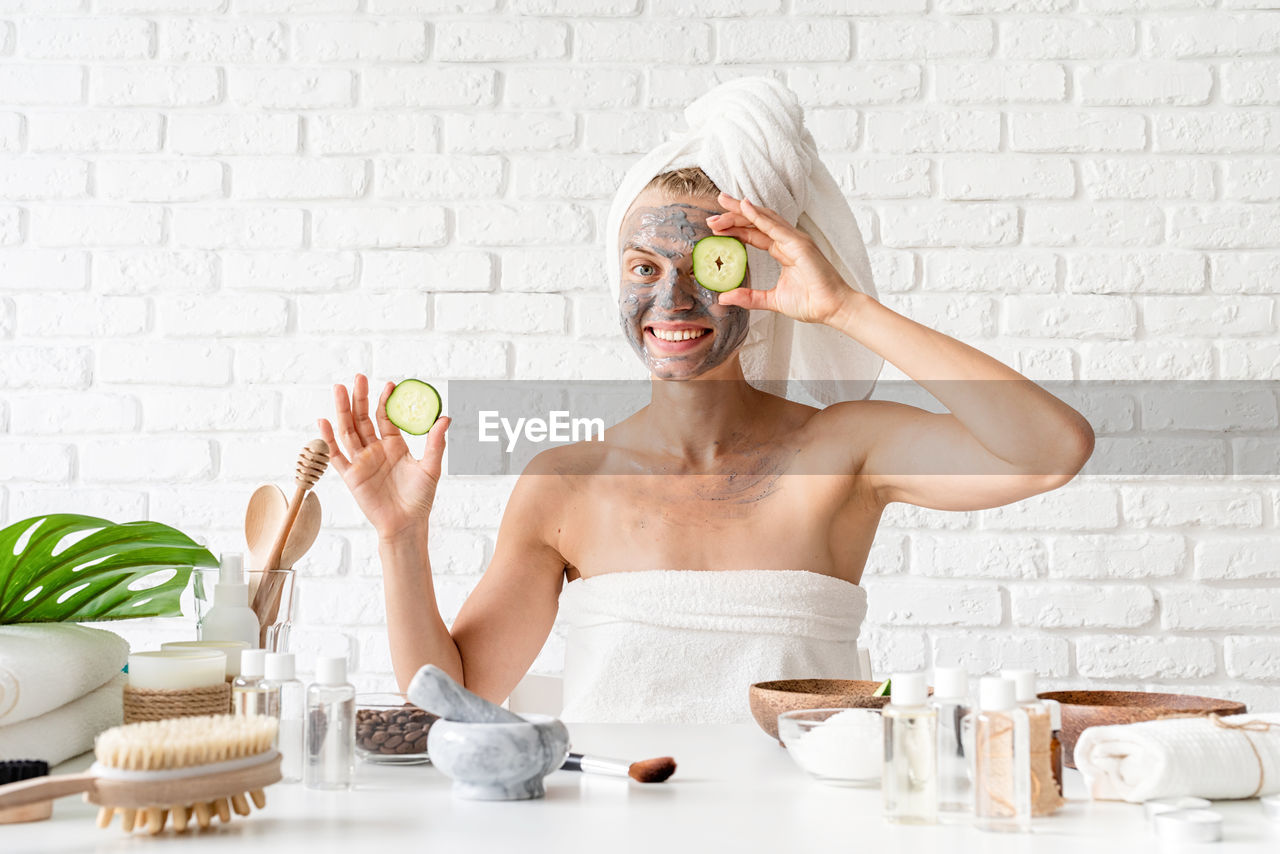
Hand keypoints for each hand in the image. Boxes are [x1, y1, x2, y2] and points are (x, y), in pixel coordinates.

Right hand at [318, 374, 450, 541]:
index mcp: (394, 445)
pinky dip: (328, 439)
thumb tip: (445, 417)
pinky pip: (336, 455)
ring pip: (348, 431)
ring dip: (342, 411)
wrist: (406, 524)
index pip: (385, 417)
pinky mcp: (351, 476)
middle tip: (357, 377)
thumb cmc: (420, 498)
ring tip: (339, 389)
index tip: (389, 384)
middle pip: (363, 419)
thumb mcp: (431, 468)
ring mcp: (361, 462)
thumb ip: (436, 443)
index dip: (385, 401)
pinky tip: (323, 422)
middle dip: (359, 398)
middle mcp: (375, 450)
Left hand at [706, 192, 858, 325]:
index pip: (754, 233)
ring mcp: (794, 240)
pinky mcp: (799, 244)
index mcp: (783, 250)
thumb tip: (724, 297)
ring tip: (723, 203)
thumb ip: (749, 297)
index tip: (715, 228)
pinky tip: (744, 207)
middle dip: (734, 215)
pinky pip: (775, 227)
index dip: (735, 229)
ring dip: (742, 210)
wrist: (833, 308)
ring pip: (763, 218)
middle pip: (756, 221)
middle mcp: (788, 241)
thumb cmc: (811, 302)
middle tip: (713, 214)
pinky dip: (758, 216)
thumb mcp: (772, 300)